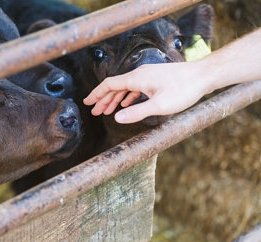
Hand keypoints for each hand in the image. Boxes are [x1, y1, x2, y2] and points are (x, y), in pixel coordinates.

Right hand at [83, 62, 212, 123]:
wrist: (204, 75)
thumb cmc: (184, 89)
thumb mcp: (159, 105)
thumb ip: (136, 112)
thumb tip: (117, 118)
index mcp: (137, 79)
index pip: (109, 85)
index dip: (96, 94)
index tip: (87, 103)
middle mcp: (140, 74)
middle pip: (115, 86)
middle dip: (103, 99)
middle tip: (94, 112)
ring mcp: (148, 75)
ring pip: (125, 87)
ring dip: (115, 99)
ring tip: (107, 111)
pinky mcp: (156, 78)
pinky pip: (135, 87)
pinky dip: (127, 96)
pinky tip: (126, 104)